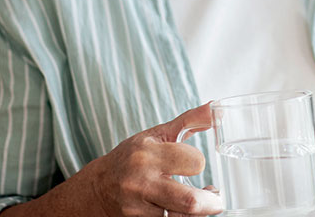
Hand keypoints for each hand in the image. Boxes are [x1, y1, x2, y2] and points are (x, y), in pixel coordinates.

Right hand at [83, 103, 222, 216]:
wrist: (98, 187)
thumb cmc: (131, 157)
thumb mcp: (156, 134)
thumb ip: (189, 121)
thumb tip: (216, 108)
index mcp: (147, 155)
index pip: (193, 162)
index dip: (198, 163)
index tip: (196, 163)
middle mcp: (141, 183)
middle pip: (190, 201)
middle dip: (211, 202)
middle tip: (216, 197)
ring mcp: (138, 209)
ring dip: (200, 213)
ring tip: (205, 204)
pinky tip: (186, 211)